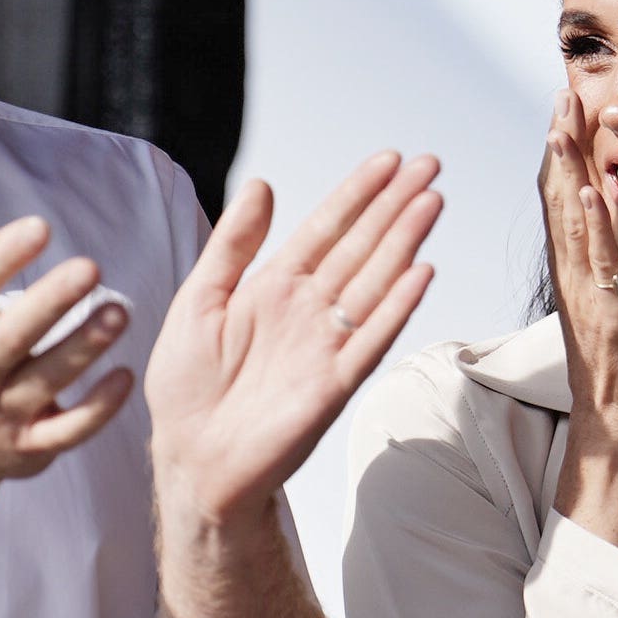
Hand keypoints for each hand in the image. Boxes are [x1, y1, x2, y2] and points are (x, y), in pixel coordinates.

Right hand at [0, 178, 136, 492]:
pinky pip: (67, 430)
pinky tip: (126, 378)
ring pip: (45, 381)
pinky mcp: (31, 446)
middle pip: (10, 337)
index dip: (1, 257)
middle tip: (91, 268)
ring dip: (83, 348)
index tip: (40, 227)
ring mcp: (1, 412)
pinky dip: (97, 409)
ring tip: (120, 314)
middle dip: (49, 303)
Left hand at [147, 152, 441, 523]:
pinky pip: (371, 339)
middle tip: (429, 167)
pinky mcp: (334, 384)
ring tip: (431, 202)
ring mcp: (325, 345)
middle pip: (361, 247)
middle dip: (395, 206)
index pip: (326, 228)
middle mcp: (308, 310)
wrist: (190, 457)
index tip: (390, 160)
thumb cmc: (186, 385)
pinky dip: (396, 308)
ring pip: (374, 283)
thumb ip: (232, 246)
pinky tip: (420, 274)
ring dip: (404, 243)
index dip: (358, 193)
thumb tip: (264, 184)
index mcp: (275, 286)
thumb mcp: (197, 300)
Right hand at [540, 88, 617, 438]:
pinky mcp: (604, 312)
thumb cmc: (615, 365)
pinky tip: (587, 189)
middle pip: (557, 198)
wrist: (611, 417)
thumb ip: (607, 266)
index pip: (560, 199)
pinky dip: (589, 223)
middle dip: (560, 144)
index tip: (566, 108)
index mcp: (572, 269)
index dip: (561, 152)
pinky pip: (595, 261)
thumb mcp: (611, 301)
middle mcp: (569, 274)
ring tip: (562, 126)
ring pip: (569, 222)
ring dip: (564, 171)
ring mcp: (582, 292)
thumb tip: (612, 236)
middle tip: (562, 96)